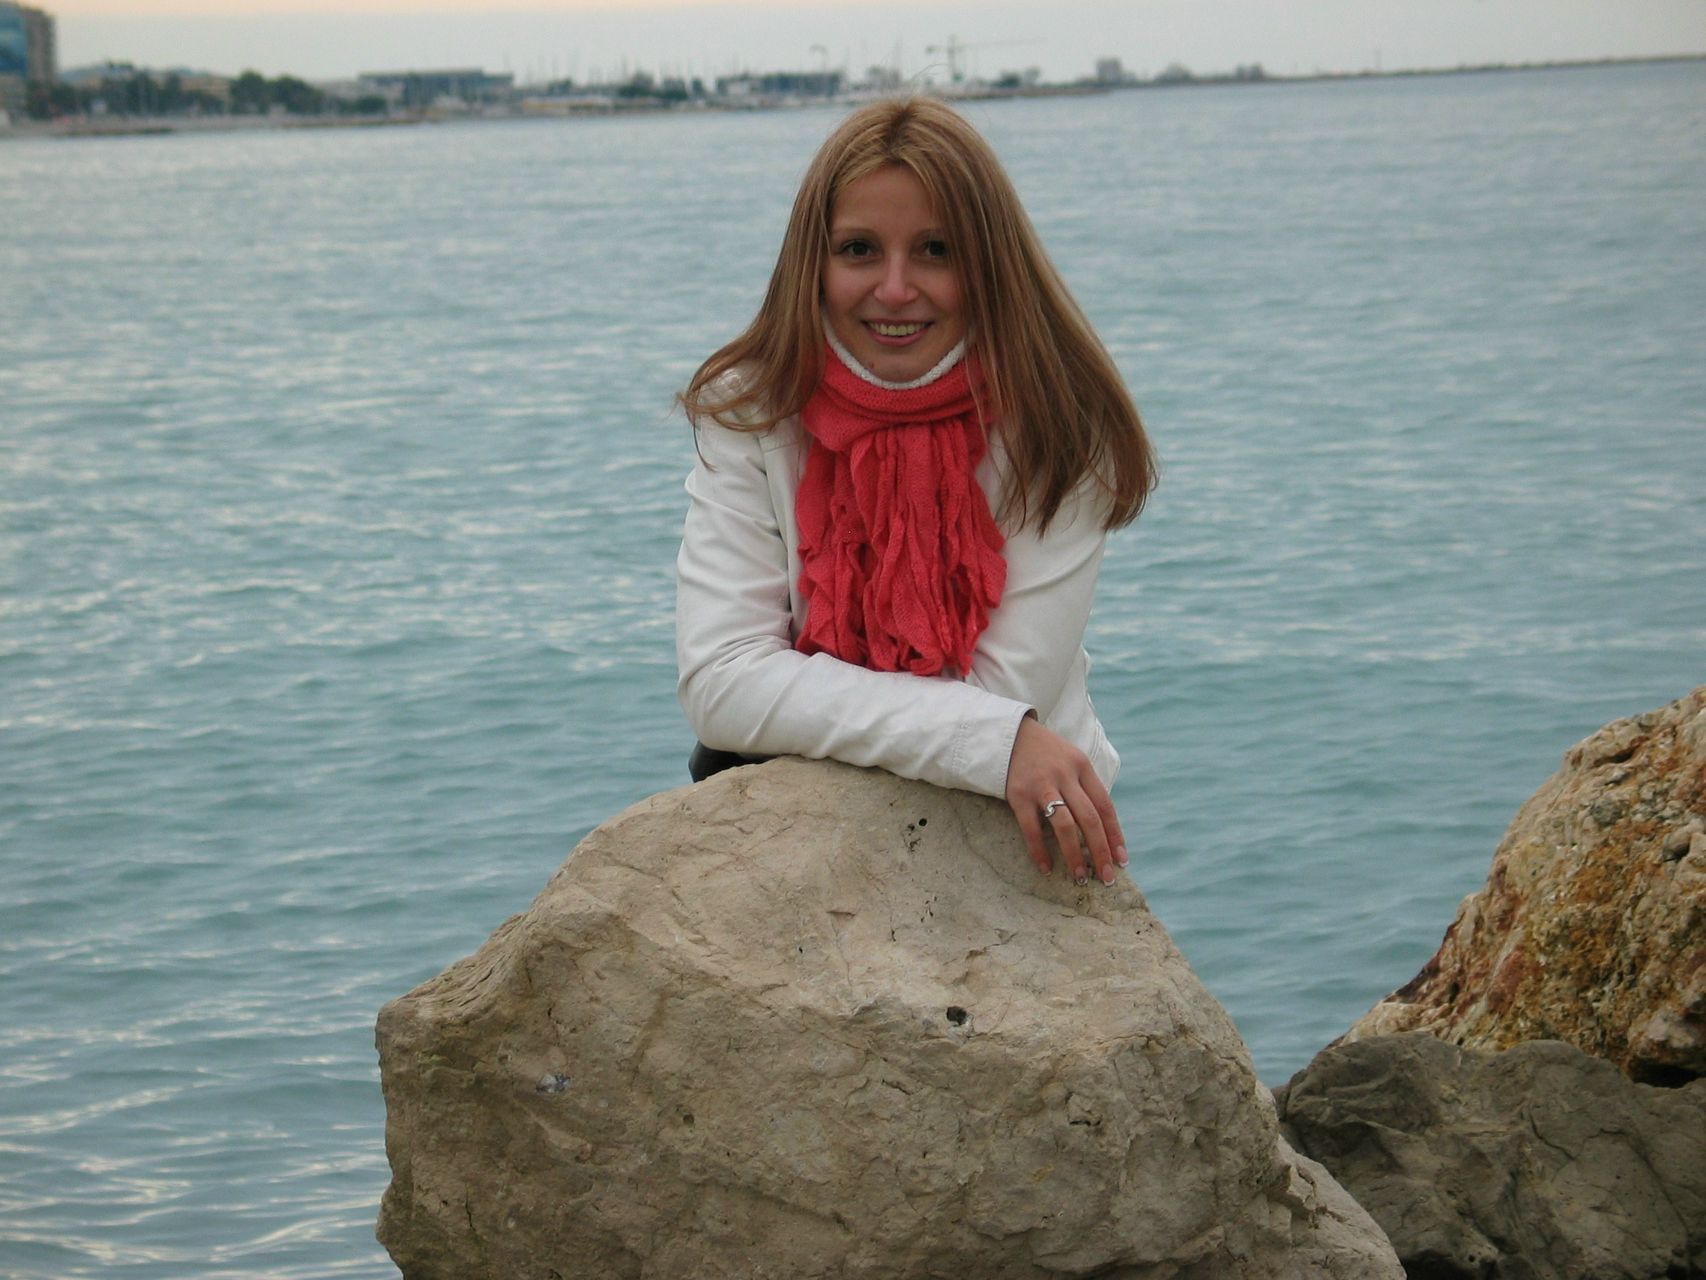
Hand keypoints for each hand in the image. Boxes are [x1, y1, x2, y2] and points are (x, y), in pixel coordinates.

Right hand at [1004, 713, 1127, 884]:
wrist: (1008, 735)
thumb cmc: (1044, 753)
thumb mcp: (1071, 760)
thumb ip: (1085, 787)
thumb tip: (1101, 828)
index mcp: (1082, 767)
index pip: (1105, 806)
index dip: (1115, 835)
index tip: (1121, 860)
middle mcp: (1065, 776)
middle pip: (1090, 819)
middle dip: (1101, 851)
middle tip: (1107, 877)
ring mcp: (1042, 785)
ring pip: (1065, 826)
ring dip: (1075, 854)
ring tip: (1080, 876)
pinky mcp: (1019, 794)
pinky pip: (1032, 828)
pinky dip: (1039, 851)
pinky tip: (1046, 868)